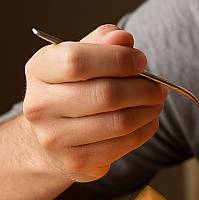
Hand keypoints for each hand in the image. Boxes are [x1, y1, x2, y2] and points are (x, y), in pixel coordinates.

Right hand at [23, 24, 166, 181]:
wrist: (49, 138)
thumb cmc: (73, 89)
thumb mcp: (80, 58)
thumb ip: (101, 43)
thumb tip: (122, 37)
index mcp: (39, 70)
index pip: (78, 61)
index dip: (118, 59)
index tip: (141, 61)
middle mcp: (40, 106)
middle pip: (106, 94)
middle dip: (143, 89)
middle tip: (159, 87)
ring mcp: (55, 138)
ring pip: (120, 122)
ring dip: (148, 111)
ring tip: (156, 102)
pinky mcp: (76, 162)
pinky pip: (123, 145)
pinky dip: (144, 131)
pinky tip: (147, 121)